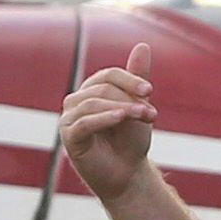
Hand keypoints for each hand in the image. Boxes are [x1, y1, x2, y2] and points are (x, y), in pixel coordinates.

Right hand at [57, 41, 159, 201]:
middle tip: (151, 113)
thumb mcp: (138, 106)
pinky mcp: (69, 137)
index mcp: (91, 91)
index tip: (149, 90)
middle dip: (129, 98)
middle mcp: (76, 102)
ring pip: (93, 103)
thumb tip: (142, 45)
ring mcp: (69, 119)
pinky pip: (83, 123)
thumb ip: (137, 78)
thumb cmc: (130, 141)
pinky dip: (103, 118)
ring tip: (143, 116)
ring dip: (122, 108)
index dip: (129, 79)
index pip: (108, 75)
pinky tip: (121, 118)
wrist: (127, 175)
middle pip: (102, 88)